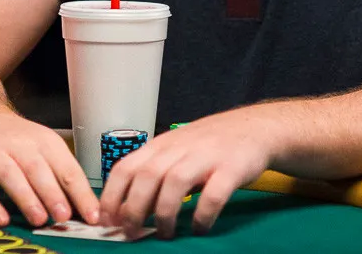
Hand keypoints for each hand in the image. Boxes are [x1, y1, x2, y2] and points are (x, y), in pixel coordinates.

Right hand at [0, 111, 98, 227]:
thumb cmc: (19, 140)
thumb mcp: (45, 147)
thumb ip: (60, 174)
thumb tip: (83, 206)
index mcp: (46, 142)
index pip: (67, 168)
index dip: (81, 193)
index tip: (92, 214)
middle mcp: (21, 146)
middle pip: (39, 169)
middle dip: (53, 193)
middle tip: (64, 216)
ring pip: (12, 176)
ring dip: (26, 198)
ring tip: (39, 219)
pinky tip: (2, 218)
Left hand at [98, 107, 282, 238]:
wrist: (254, 127)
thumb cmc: (209, 145)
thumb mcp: (175, 151)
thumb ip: (152, 174)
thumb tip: (124, 210)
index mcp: (161, 145)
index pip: (125, 167)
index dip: (112, 196)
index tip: (107, 221)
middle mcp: (180, 148)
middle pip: (147, 177)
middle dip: (134, 209)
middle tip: (132, 233)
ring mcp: (206, 156)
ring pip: (175, 183)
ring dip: (165, 214)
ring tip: (165, 234)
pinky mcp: (231, 168)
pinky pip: (213, 195)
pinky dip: (202, 216)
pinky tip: (200, 228)